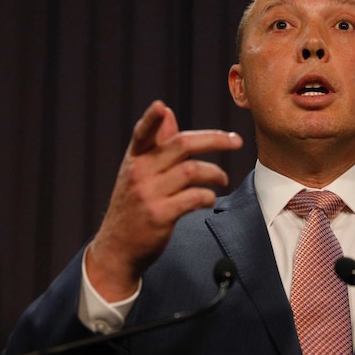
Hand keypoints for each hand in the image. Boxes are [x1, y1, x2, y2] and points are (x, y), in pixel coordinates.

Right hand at [86, 100, 242, 301]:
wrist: (118, 247)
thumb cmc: (134, 205)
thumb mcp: (138, 173)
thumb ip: (156, 145)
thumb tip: (169, 113)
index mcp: (134, 159)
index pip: (142, 133)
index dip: (151, 119)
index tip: (161, 106)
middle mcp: (139, 172)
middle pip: (181, 145)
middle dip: (215, 140)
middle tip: (236, 141)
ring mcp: (148, 194)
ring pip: (193, 170)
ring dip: (216, 173)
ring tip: (222, 179)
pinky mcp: (160, 215)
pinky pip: (194, 197)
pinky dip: (208, 197)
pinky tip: (209, 200)